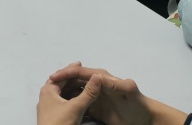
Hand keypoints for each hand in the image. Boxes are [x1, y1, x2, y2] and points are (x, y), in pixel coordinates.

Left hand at [37, 71, 101, 124]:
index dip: (72, 69)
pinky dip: (71, 98)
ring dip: (73, 89)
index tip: (82, 64)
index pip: (62, 75)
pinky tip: (79, 99)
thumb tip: (97, 77)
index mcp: (48, 89)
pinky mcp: (52, 115)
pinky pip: (63, 102)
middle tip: (85, 74)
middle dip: (73, 79)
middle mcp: (46, 95)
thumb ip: (88, 93)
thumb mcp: (76, 107)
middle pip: (62, 83)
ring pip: (63, 93)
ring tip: (84, 85)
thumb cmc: (60, 123)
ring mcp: (49, 106)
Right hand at [46, 64, 181, 124]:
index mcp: (101, 77)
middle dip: (61, 81)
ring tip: (51, 96)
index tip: (53, 77)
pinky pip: (78, 103)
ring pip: (74, 91)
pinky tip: (61, 106)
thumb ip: (117, 83)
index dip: (66, 73)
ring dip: (63, 92)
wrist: (143, 119)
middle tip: (47, 86)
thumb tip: (100, 77)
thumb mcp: (129, 91)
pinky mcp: (94, 107)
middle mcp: (95, 84)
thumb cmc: (137, 103)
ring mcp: (94, 96)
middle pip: (74, 80)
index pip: (80, 72)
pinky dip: (69, 103)